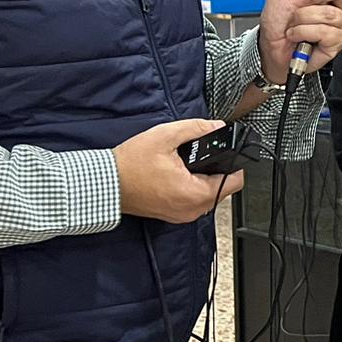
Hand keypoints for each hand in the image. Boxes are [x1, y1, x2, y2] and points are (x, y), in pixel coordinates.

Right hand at [113, 119, 244, 223]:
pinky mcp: (173, 215)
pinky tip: (180, 173)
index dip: (234, 163)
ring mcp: (182, 215)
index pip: (235, 182)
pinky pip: (194, 201)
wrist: (107, 184)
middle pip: (223, 189)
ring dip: (205, 179)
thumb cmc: (130, 165)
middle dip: (217, 169)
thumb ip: (196, 128)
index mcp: (194, 194)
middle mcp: (191, 210)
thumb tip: (217, 126)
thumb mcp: (164, 136)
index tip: (226, 152)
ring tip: (188, 163)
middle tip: (202, 154)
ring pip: (209, 196)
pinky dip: (192, 187)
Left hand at [258, 0, 341, 80]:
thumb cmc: (277, 22)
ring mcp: (339, 25)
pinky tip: (299, 35)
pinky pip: (326, 32)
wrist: (270, 48)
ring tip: (295, 23)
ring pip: (330, 14)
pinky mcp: (336, 42)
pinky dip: (304, 32)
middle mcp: (337, 7)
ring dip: (303, 18)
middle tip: (303, 1)